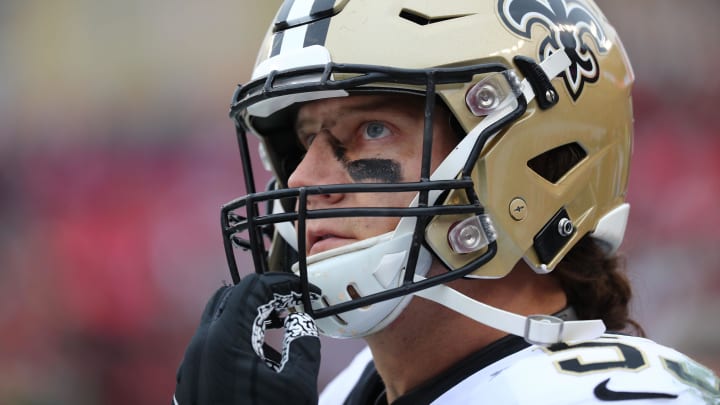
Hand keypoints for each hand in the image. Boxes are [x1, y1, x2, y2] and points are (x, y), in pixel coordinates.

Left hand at [173, 273, 321, 404]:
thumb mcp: (297, 384)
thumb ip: (302, 341)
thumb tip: (299, 320)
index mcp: (224, 340)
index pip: (251, 289)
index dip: (281, 284)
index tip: (302, 292)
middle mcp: (200, 348)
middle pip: (229, 298)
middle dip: (262, 296)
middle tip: (291, 306)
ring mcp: (190, 367)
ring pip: (217, 321)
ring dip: (248, 317)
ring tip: (279, 332)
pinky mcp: (188, 385)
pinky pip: (210, 347)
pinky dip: (234, 339)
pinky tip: (259, 360)